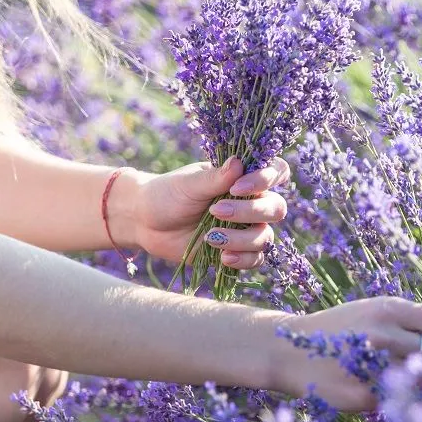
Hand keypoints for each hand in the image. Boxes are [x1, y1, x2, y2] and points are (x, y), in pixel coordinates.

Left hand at [131, 156, 290, 267]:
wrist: (145, 222)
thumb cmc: (168, 194)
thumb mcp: (189, 184)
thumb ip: (216, 177)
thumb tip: (239, 163)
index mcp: (243, 178)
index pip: (276, 173)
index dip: (266, 179)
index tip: (237, 187)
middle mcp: (251, 202)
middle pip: (276, 208)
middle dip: (251, 211)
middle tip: (217, 211)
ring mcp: (246, 228)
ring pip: (265, 237)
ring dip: (241, 239)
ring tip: (211, 237)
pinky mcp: (238, 251)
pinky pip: (255, 259)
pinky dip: (242, 259)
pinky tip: (223, 257)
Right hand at [269, 298, 421, 410]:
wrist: (289, 351)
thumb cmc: (341, 331)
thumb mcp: (372, 312)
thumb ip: (409, 322)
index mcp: (390, 309)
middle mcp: (384, 335)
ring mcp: (375, 366)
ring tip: (413, 382)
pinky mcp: (366, 395)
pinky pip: (399, 399)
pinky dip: (400, 398)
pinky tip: (388, 392)